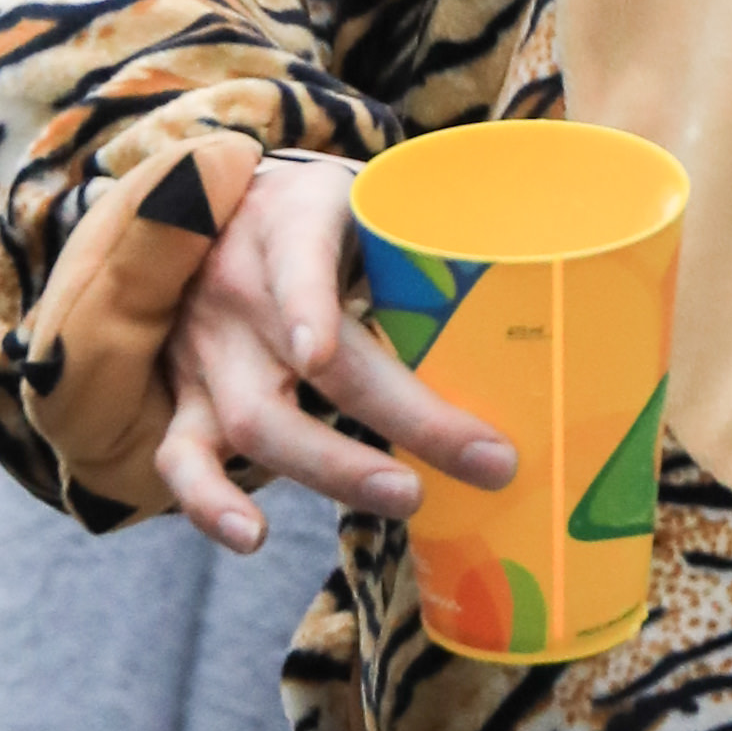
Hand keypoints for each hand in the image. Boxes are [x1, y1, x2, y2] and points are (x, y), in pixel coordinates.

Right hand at [150, 152, 516, 552]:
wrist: (211, 210)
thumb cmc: (321, 209)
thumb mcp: (367, 192)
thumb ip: (431, 227)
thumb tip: (549, 275)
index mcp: (292, 223)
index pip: (297, 261)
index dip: (305, 305)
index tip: (320, 353)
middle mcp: (242, 288)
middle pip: (314, 366)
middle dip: (403, 419)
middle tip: (484, 458)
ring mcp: (209, 350)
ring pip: (256, 423)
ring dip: (335, 470)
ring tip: (408, 498)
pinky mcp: (186, 398)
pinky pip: (182, 459)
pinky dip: (211, 505)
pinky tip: (252, 538)